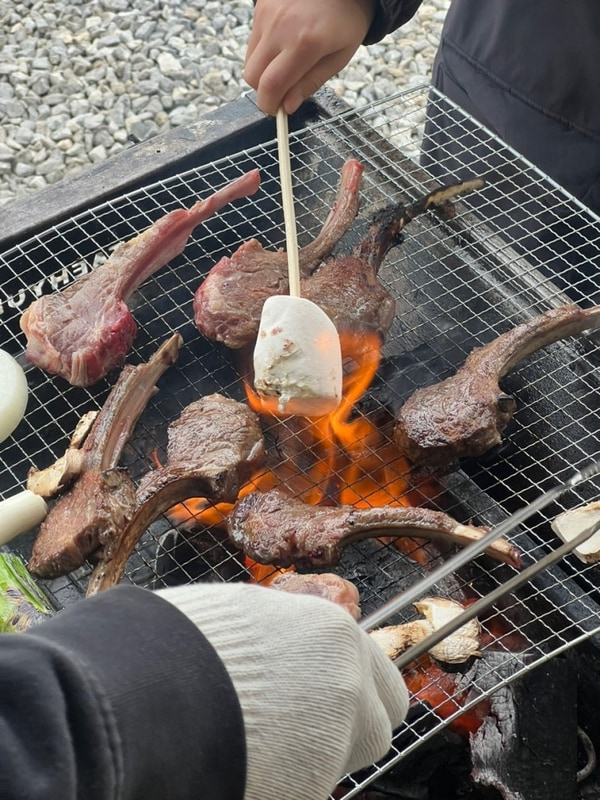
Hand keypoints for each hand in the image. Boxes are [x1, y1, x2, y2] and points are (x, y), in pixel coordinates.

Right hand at [157, 582, 408, 799]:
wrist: (142, 687)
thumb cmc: (178, 639)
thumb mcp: (244, 616)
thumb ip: (288, 641)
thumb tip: (288, 653)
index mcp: (332, 635)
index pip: (384, 681)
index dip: (357, 698)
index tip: (333, 706)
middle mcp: (345, 685)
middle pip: (380, 729)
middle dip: (350, 737)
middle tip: (303, 737)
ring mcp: (330, 741)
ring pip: (338, 765)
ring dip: (310, 763)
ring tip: (254, 748)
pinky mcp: (305, 790)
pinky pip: (302, 788)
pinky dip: (281, 785)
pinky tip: (239, 766)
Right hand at [244, 0, 377, 115]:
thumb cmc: (347, 18)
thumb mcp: (338, 57)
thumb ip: (310, 83)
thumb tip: (287, 107)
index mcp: (305, 44)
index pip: (270, 86)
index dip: (269, 106)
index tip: (277, 111)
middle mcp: (280, 27)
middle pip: (252, 76)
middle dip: (264, 90)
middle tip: (283, 90)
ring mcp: (267, 14)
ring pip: (249, 59)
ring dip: (263, 70)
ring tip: (286, 62)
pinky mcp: (261, 5)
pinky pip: (253, 40)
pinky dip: (265, 49)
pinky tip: (284, 42)